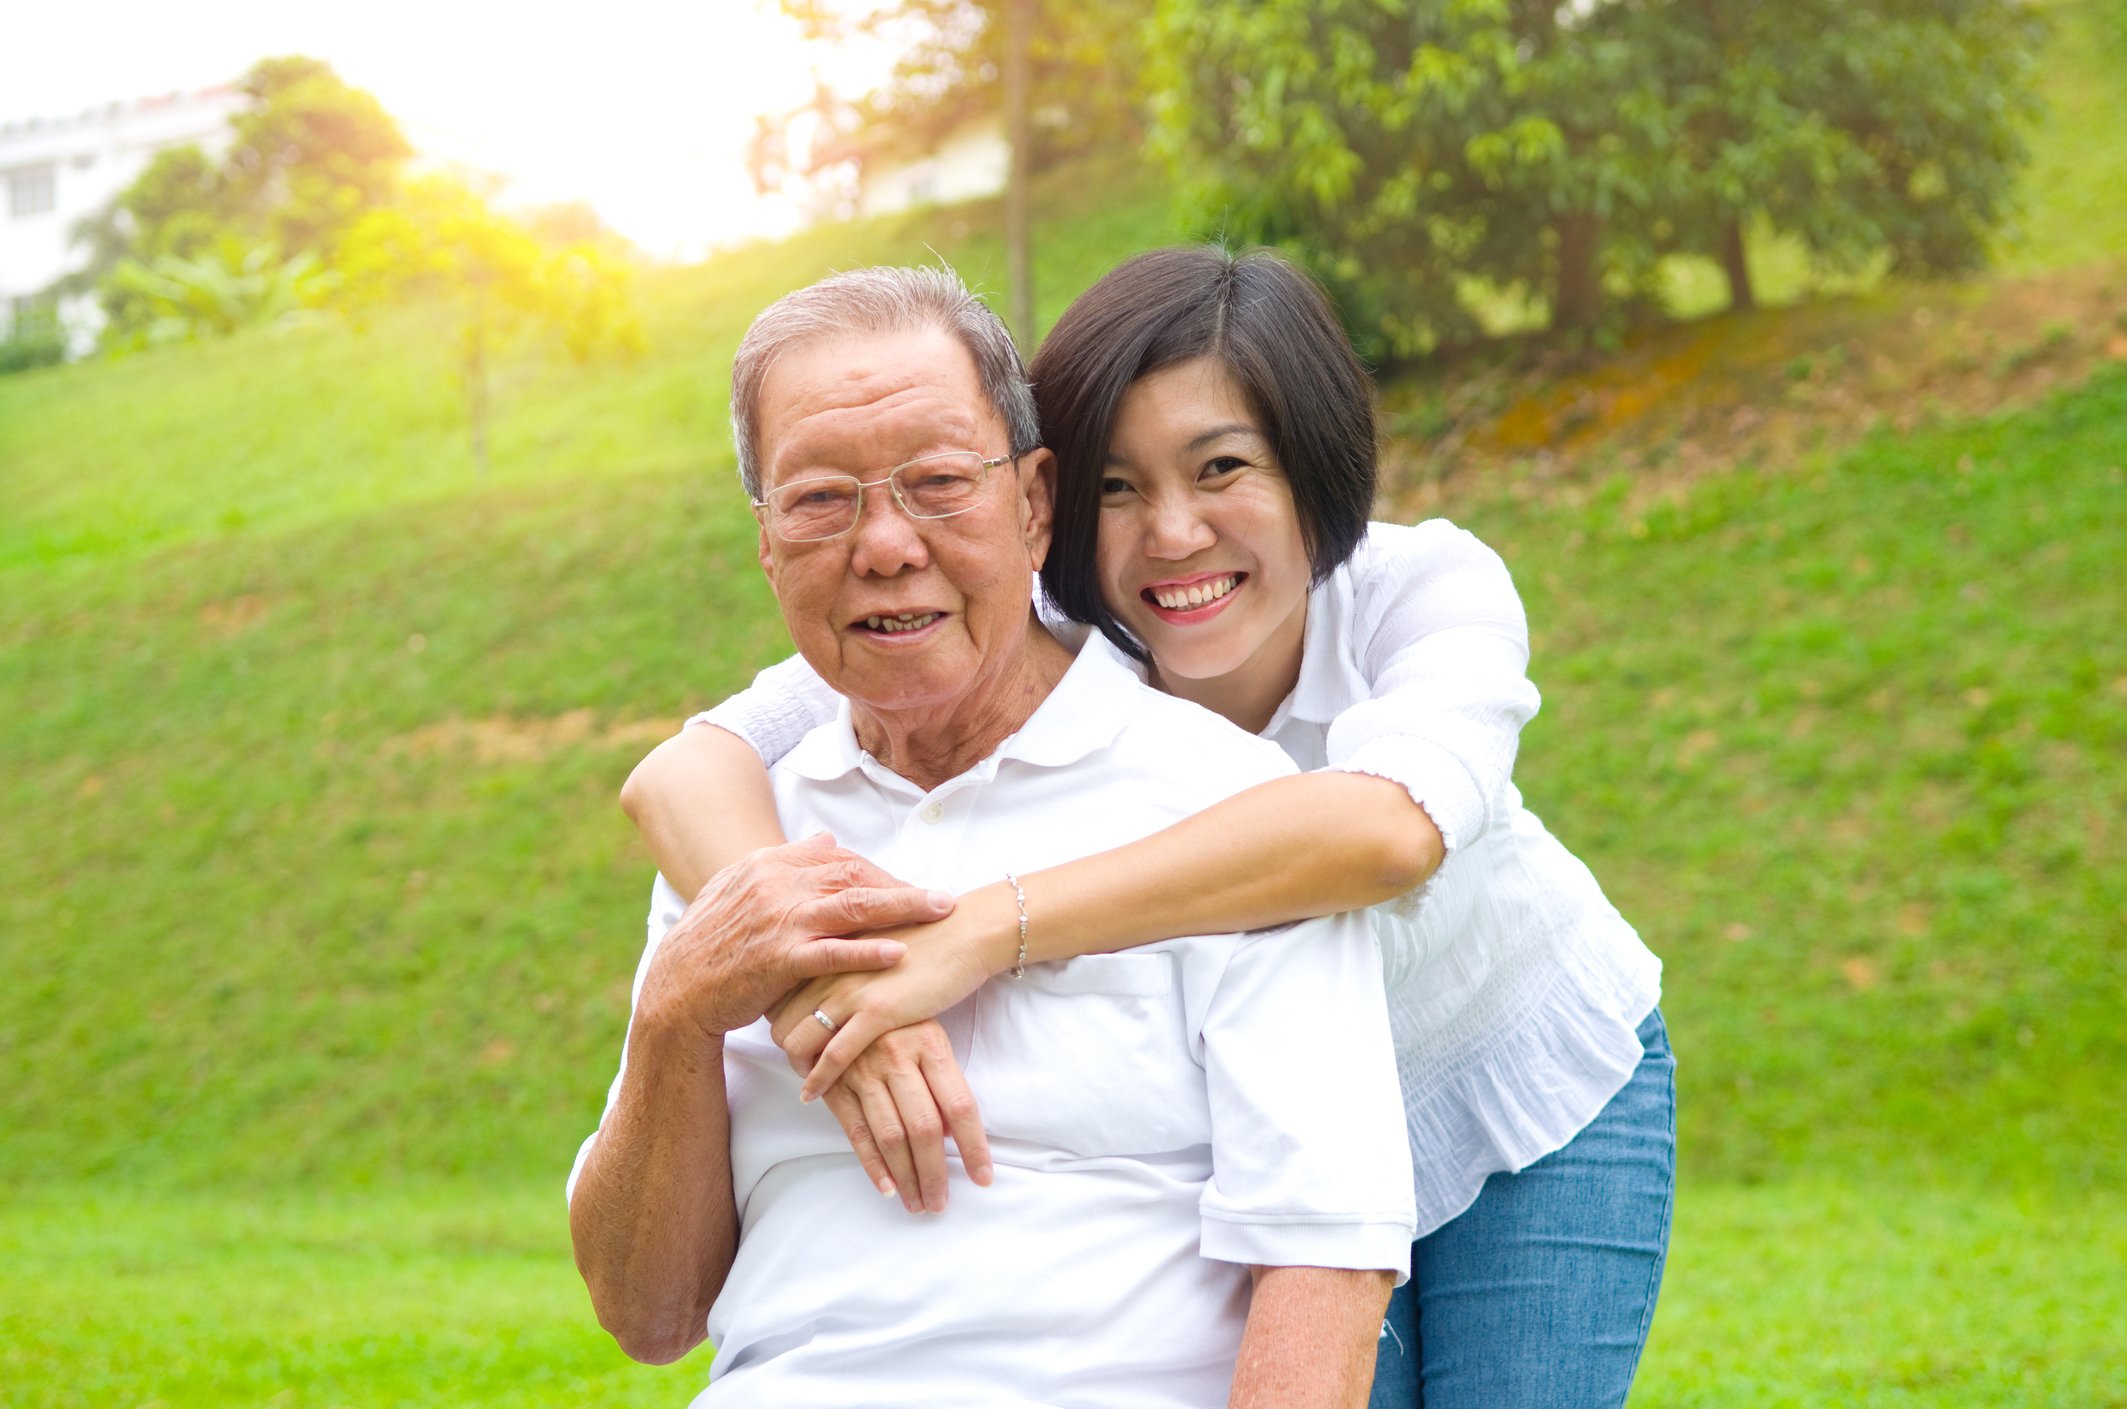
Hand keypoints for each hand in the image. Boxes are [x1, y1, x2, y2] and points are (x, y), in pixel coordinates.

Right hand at [638, 834, 951, 1041]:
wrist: (678, 988)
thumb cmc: (714, 942)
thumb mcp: (742, 888)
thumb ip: (786, 862)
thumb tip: (828, 840)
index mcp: (769, 864)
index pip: (839, 858)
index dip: (879, 872)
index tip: (908, 887)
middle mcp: (776, 883)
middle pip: (854, 875)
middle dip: (901, 886)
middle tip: (941, 900)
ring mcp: (778, 920)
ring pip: (852, 905)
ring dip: (902, 907)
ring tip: (939, 912)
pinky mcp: (778, 959)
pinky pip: (832, 952)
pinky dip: (867, 951)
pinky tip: (897, 953)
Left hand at [768, 882, 1015, 1099]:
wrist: (963, 932)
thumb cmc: (925, 936)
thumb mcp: (871, 940)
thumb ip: (846, 957)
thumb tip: (833, 977)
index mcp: (826, 949)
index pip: (779, 993)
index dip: (778, 1020)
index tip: (788, 1035)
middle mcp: (828, 969)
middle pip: (779, 1020)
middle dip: (782, 1046)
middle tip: (796, 1063)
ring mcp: (850, 990)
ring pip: (797, 1040)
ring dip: (797, 1067)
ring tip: (805, 1081)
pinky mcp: (876, 1012)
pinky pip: (833, 1056)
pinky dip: (818, 1079)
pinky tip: (814, 1094)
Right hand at [815, 1021, 992, 1212]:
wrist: (838, 989)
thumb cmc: (898, 1018)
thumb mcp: (928, 1034)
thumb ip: (943, 1080)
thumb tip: (956, 1135)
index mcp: (930, 1043)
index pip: (960, 1105)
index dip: (974, 1147)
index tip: (983, 1178)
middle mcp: (897, 1057)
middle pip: (924, 1128)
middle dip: (934, 1173)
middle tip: (941, 1204)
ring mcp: (864, 1071)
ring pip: (891, 1136)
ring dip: (906, 1177)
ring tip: (918, 1203)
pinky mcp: (836, 1084)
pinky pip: (857, 1132)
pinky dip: (872, 1164)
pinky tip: (887, 1188)